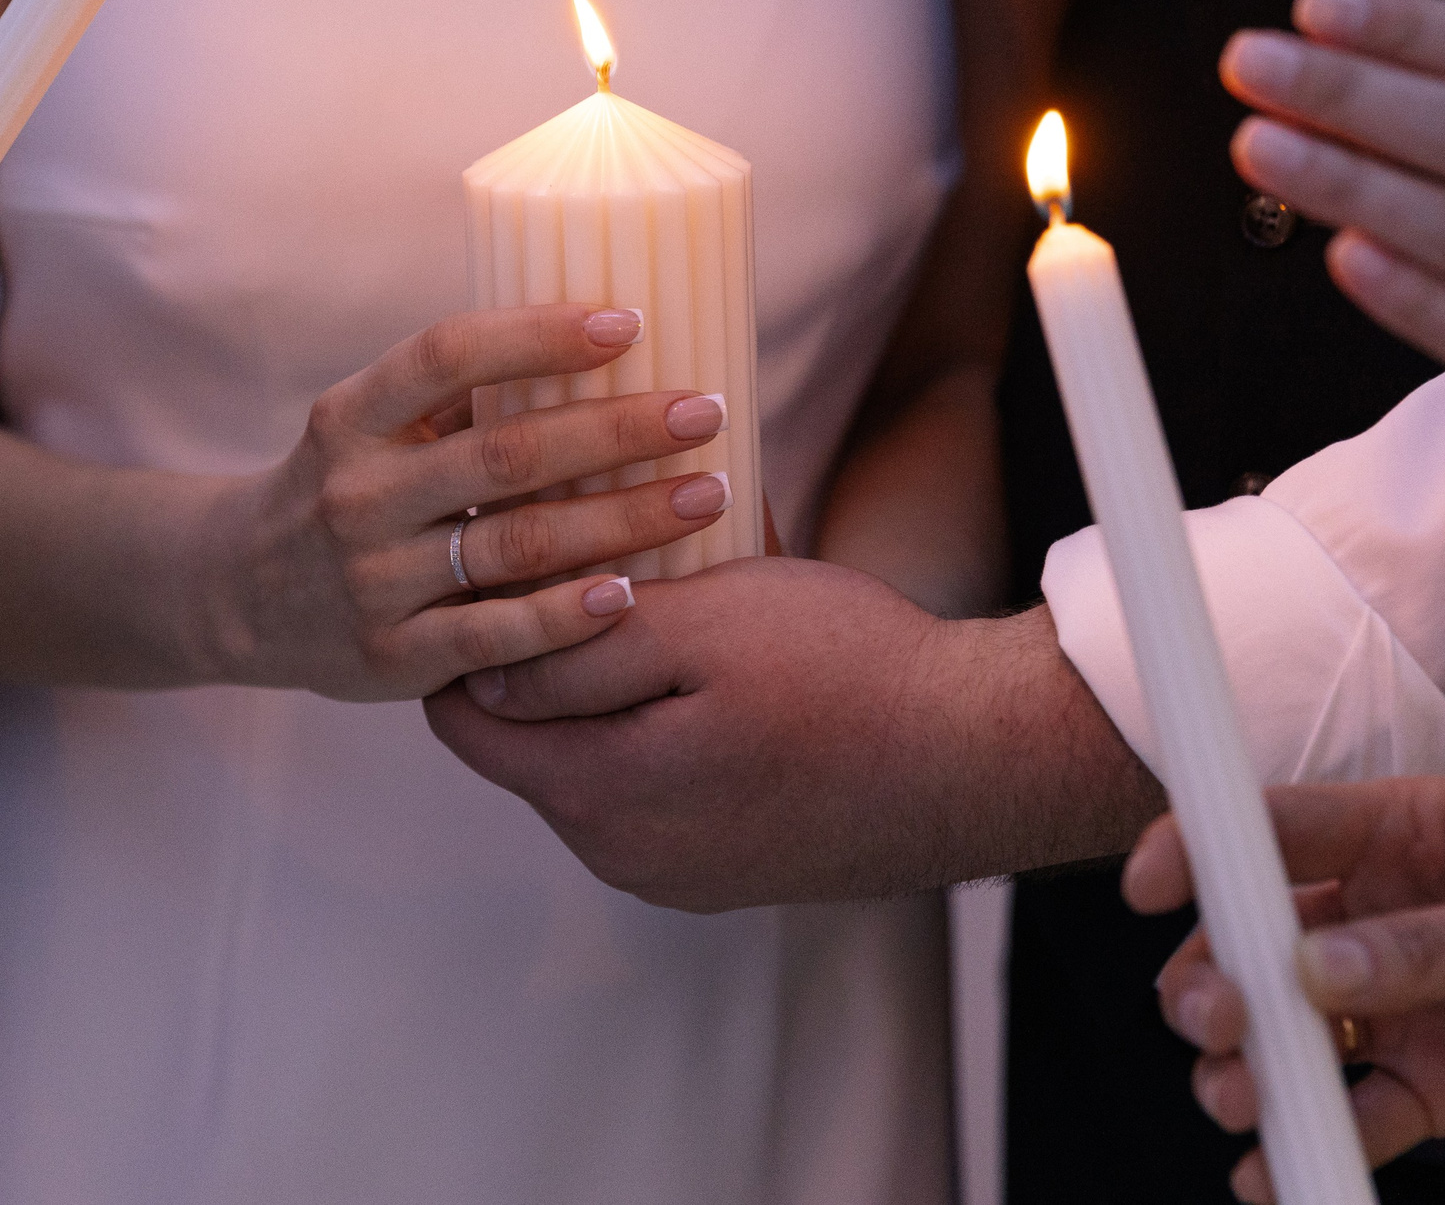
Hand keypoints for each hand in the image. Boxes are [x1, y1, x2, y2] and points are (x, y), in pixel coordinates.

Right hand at [199, 304, 735, 700]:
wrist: (236, 595)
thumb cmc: (342, 488)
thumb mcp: (366, 428)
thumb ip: (453, 400)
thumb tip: (601, 339)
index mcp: (351, 417)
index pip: (446, 356)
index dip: (538, 335)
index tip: (628, 321)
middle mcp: (358, 495)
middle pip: (506, 454)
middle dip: (618, 428)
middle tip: (704, 410)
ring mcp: (373, 581)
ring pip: (517, 545)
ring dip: (624, 518)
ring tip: (705, 495)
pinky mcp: (391, 657)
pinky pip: (497, 635)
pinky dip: (567, 615)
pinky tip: (631, 592)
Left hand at [426, 559, 1160, 909]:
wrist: (980, 757)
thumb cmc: (849, 675)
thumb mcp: (703, 626)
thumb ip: (580, 653)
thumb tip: (484, 668)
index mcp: (597, 796)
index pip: (464, 721)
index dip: (473, 634)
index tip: (503, 569)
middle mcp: (622, 855)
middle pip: (530, 745)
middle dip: (548, 662)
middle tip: (597, 577)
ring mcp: (677, 874)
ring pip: (595, 768)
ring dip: (612, 700)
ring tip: (667, 622)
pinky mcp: (729, 871)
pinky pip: (657, 795)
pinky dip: (663, 738)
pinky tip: (718, 686)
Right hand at [1124, 778, 1444, 1202]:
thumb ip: (1435, 945)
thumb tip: (1323, 968)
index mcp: (1404, 834)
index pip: (1277, 832)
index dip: (1201, 850)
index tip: (1150, 883)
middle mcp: (1383, 917)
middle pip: (1255, 943)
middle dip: (1214, 980)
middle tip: (1216, 1018)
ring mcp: (1402, 1004)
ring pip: (1288, 1033)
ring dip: (1247, 1065)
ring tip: (1240, 1094)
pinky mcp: (1435, 1084)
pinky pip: (1353, 1113)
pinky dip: (1310, 1142)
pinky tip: (1278, 1165)